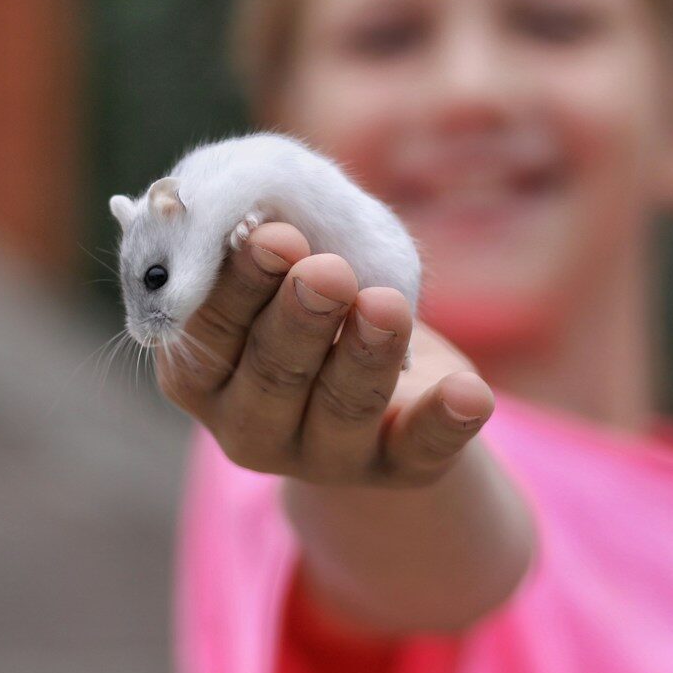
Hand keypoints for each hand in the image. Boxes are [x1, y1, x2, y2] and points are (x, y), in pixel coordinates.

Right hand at [155, 222, 494, 486]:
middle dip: (299, 319)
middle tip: (326, 271)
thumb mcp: (280, 270)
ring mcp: (323, 457)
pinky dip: (446, 420)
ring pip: (343, 408)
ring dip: (365, 353)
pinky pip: (423, 449)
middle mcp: (250, 426)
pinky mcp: (399, 468)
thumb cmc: (308, 299)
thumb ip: (265, 241)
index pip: (209, 333)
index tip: (273, 235)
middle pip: (271, 376)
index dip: (240, 285)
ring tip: (386, 304)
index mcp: (200, 375)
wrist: (379, 378)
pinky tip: (471, 393)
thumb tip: (266, 203)